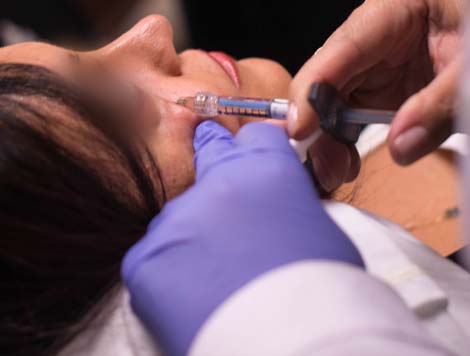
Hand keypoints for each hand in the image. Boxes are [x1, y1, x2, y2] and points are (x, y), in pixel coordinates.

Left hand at [122, 121, 362, 355]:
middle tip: (219, 181)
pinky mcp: (144, 259)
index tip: (252, 156)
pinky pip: (154, 260)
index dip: (257, 148)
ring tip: (217, 280)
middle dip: (212, 160)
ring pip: (179, 218)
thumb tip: (274, 213)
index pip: (255, 135)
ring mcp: (175, 220)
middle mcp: (215, 184)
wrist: (286, 345)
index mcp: (266, 171)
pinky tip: (194, 300)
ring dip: (194, 238)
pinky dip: (170, 278)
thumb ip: (290, 208)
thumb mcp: (325, 235)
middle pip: (207, 153)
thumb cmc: (322, 298)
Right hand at [289, 0, 468, 187]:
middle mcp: (376, 23)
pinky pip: (344, 111)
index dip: (316, 86)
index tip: (299, 127)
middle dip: (319, 121)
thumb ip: (440, 109)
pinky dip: (340, 139)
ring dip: (327, 136)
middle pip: (328, 73)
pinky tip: (341, 164)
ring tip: (335, 172)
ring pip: (329, 96)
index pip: (345, 44)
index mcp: (399, 1)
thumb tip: (398, 146)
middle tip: (325, 166)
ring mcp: (372, 53)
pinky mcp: (374, 80)